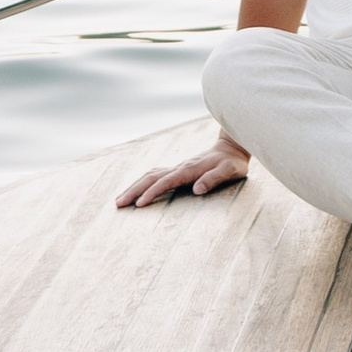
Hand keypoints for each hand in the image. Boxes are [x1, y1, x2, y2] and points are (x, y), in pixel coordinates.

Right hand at [115, 135, 250, 206]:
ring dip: (134, 186)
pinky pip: (155, 175)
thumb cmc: (232, 163)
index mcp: (190, 169)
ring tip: (120, 200)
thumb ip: (214, 178)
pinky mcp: (177, 169)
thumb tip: (197, 189)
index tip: (139, 204)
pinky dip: (142, 182)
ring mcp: (177, 167)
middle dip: (134, 190)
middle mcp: (180, 167)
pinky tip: (135, 190)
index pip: (166, 181)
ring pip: (150, 175)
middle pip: (151, 177)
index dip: (153, 192)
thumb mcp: (230, 171)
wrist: (232, 147)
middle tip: (118, 204)